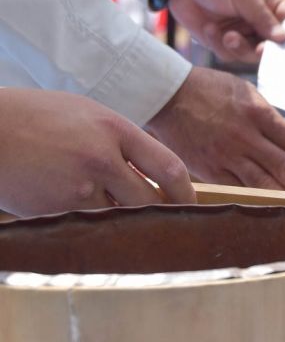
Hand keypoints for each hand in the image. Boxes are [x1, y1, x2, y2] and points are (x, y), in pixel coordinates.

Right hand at [0, 89, 193, 216]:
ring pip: (122, 219)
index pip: (170, 168)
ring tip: (127, 222)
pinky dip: (97, 227)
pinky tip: (92, 220)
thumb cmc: (36, 118)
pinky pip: (91, 226)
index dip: (187, 194)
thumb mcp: (87, 114)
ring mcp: (77, 187)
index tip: (190, 205)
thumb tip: (155, 174)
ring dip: (128, 224)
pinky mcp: (56, 210)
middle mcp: (101, 158)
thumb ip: (123, 141)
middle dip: (162, 215)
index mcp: (114, 129)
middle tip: (167, 224)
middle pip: (152, 202)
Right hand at [146, 67, 284, 190]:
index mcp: (260, 113)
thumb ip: (269, 119)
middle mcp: (246, 136)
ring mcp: (228, 155)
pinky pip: (238, 190)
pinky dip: (257, 201)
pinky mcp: (210, 170)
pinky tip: (272, 209)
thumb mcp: (247, 93)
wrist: (167, 94)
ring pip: (265, 183)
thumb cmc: (210, 90)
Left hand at [168, 0, 284, 62]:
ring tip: (227, 35)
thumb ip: (262, 15)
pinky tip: (210, 29)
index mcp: (272, 4)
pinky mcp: (224, 41)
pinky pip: (230, 55)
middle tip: (256, 49)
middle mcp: (260, 21)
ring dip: (239, 47)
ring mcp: (243, 32)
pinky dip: (220, 45)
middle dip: (262, 49)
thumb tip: (283, 38)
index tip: (284, 47)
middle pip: (273, 46)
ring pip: (251, 54)